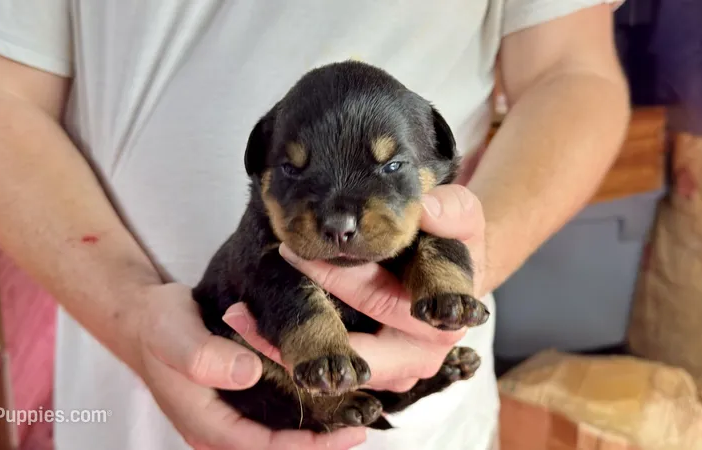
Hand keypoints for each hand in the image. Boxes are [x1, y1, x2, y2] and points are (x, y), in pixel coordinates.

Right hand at [133, 283, 366, 449]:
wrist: (144, 318)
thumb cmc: (157, 326)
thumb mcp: (174, 333)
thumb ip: (204, 356)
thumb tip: (248, 373)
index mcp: (204, 423)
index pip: (261, 447)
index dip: (303, 445)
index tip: (342, 434)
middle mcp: (218, 428)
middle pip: (273, 448)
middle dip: (316, 443)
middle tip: (359, 428)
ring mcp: (227, 416)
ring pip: (276, 434)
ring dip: (312, 430)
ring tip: (352, 417)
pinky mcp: (235, 401)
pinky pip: (272, 416)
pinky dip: (300, 412)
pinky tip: (325, 398)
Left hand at [224, 184, 485, 392]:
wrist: (450, 274)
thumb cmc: (451, 242)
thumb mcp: (462, 216)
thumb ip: (452, 209)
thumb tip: (427, 212)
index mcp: (442, 320)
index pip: (383, 302)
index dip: (341, 282)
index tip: (296, 257)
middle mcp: (418, 356)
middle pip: (356, 351)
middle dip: (305, 323)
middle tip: (254, 297)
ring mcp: (392, 370)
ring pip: (336, 369)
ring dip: (286, 348)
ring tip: (239, 318)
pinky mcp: (369, 372)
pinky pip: (327, 370)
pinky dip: (288, 353)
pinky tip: (249, 328)